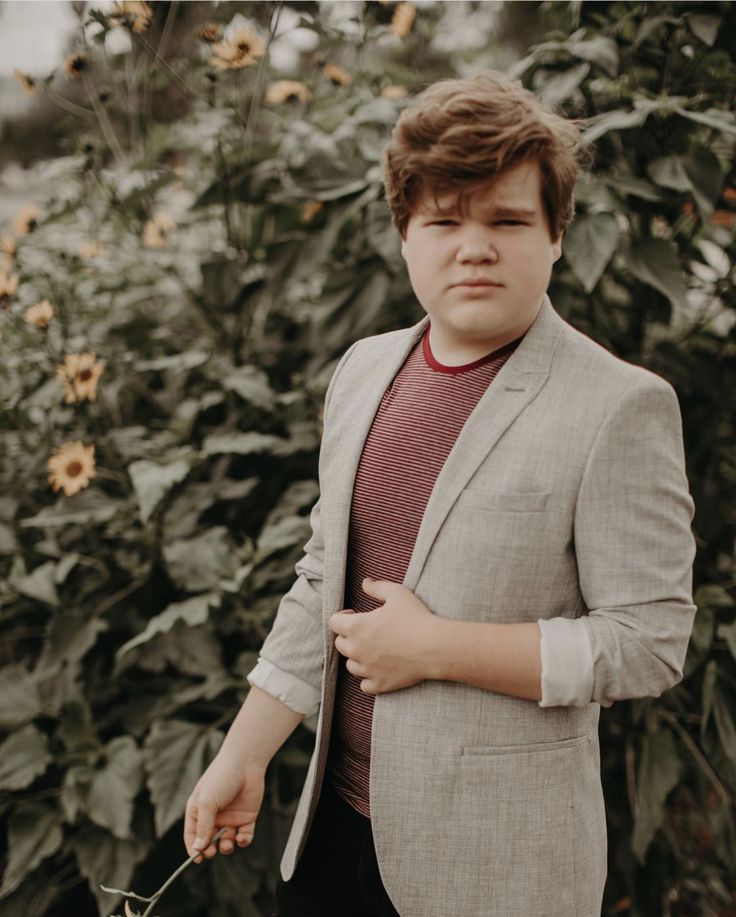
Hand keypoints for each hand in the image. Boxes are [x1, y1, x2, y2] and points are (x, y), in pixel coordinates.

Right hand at [184, 753, 265, 862]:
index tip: (197, 858)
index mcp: (198, 810)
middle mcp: (214, 816)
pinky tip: (241, 838)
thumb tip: (198, 849)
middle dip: (210, 850)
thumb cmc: (221, 777)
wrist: (245, 762)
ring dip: (226, 847)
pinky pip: (244, 836)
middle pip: (209, 841)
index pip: (192, 835)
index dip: (193, 849)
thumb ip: (203, 826)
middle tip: (212, 852)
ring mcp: (230, 817)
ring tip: (227, 844)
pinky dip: (243, 841)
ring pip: (226, 841)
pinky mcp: (246, 817)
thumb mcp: (207, 802)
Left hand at [328, 577, 441, 694]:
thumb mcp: (397, 593)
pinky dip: (368, 678)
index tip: (354, 614)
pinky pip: (364, 685)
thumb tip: (365, 583)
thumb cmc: (415, 618)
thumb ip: (377, 587)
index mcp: (356, 627)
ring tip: (371, 649)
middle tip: (365, 631)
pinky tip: (377, 669)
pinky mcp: (380, 684)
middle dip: (348, 636)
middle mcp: (357, 650)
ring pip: (351, 665)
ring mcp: (367, 669)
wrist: (435, 647)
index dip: (342, 616)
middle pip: (340, 644)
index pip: (334, 622)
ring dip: (357, 657)